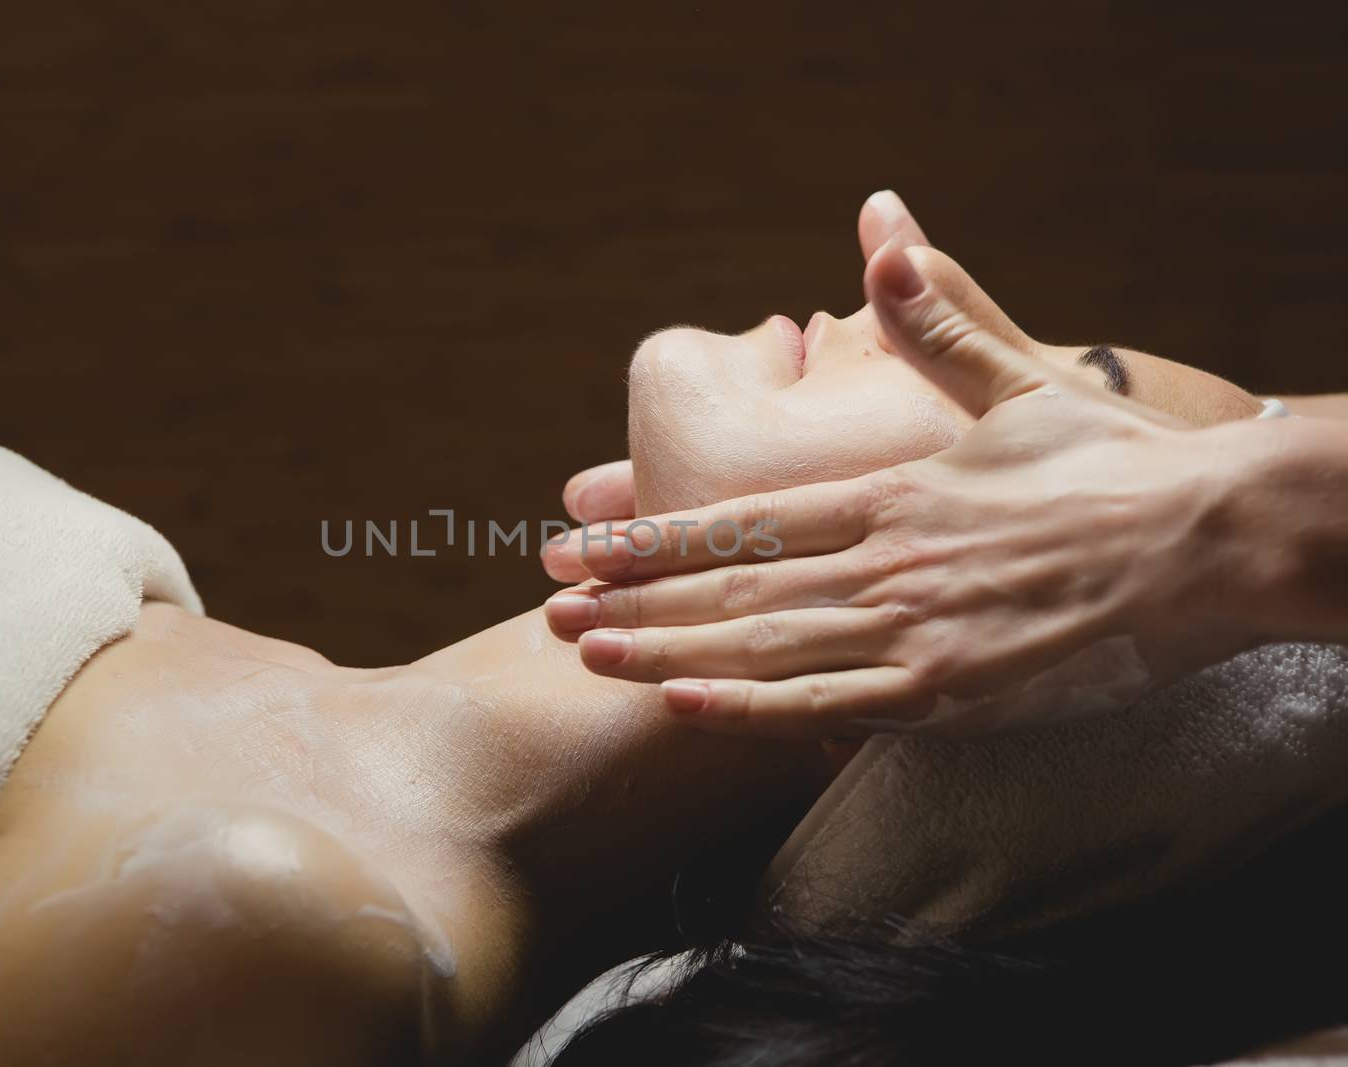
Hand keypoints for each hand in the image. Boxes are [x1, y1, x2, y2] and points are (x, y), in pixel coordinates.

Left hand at [540, 241, 1269, 737]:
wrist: (1202, 535)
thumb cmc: (1107, 466)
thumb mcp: (1016, 384)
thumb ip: (938, 324)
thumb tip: (882, 231)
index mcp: (887, 491)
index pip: (745, 517)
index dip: (657, 532)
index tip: (586, 542)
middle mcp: (883, 557)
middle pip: (733, 582)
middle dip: (636, 596)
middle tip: (553, 604)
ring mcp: (912, 626)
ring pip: (763, 643)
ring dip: (669, 649)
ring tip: (587, 653)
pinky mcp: (949, 685)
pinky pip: (832, 704)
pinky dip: (754, 707)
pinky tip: (686, 705)